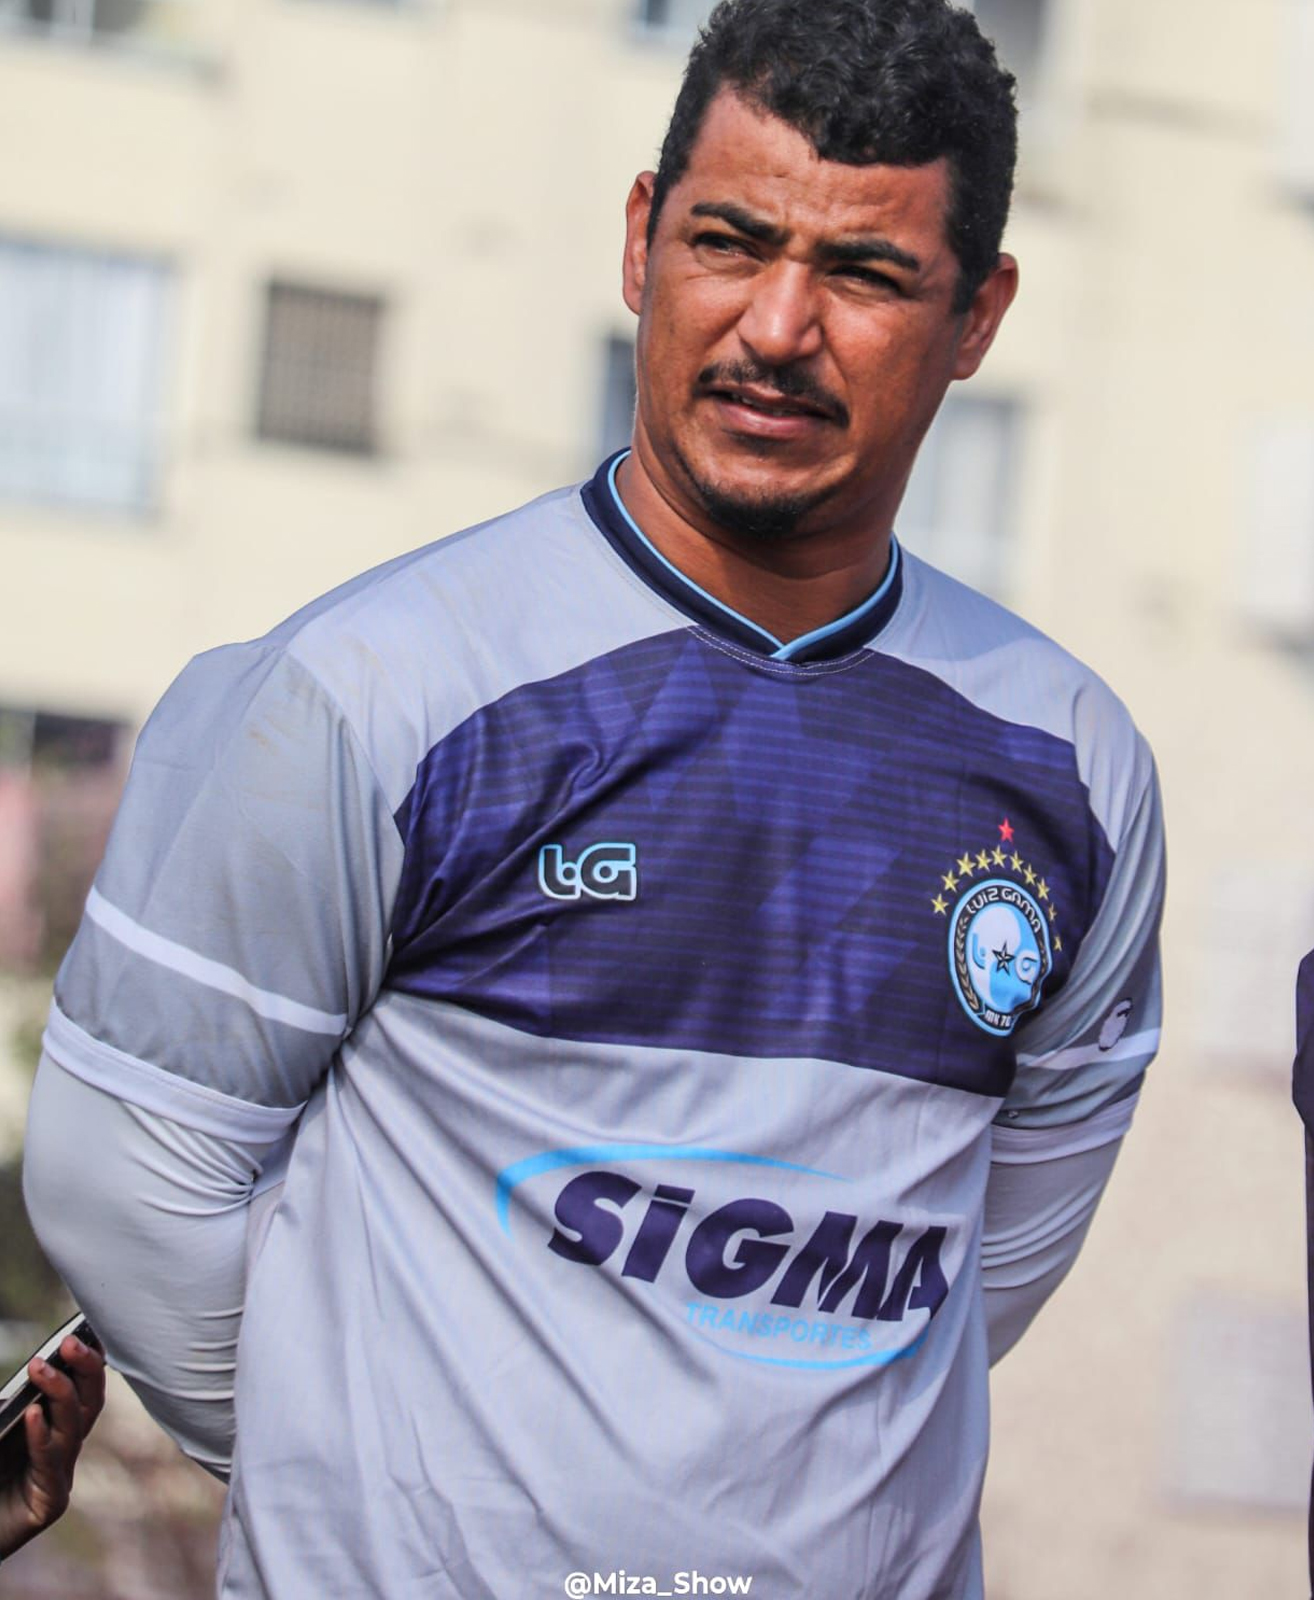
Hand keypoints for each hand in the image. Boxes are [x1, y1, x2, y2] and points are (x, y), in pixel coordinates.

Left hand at [0, 1336, 105, 1558]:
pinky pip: (51, 1465)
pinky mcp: (48, 1505)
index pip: (80, 1389)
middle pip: (88, 1403)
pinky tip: (32, 1415)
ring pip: (73, 1428)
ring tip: (41, 1368)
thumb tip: (15, 1378)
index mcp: (50, 1431)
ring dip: (61, 1393)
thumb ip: (3, 1407)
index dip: (88, 1360)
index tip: (85, 1329)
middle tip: (70, 1342)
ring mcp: (58, 1478)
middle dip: (85, 1369)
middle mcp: (61, 1451)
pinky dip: (42, 1437)